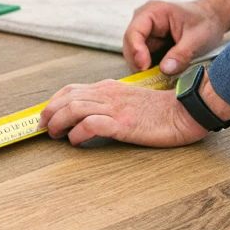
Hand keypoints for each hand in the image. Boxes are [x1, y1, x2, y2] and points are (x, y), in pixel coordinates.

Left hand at [39, 80, 207, 147]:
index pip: (72, 89)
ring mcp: (116, 108)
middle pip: (68, 98)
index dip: (54, 102)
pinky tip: (76, 142)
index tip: (46, 115)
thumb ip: (111, 103)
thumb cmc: (160, 110)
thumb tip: (89, 117)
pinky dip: (78, 134)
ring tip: (55, 135)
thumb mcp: (130, 101)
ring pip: (74, 108)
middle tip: (44, 128)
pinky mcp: (124, 123)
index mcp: (110, 87)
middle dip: (50, 113)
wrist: (185, 111)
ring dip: (59, 122)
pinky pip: (92, 125)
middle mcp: (109, 94)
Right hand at [123, 0, 229, 75]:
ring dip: (145, 69)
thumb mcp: (198, 38)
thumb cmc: (205, 22)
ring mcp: (146, 34)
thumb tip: (165, 69)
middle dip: (139, 64)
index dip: (136, 51)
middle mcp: (144, 22)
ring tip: (159, 80)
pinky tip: (161, 78)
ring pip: (135, 56)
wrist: (212, 19)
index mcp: (152, 12)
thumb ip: (181, 54)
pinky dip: (151, 71)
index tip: (144, 68)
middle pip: (130, 46)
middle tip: (151, 80)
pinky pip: (144, 61)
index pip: (134, 33)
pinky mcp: (150, 46)